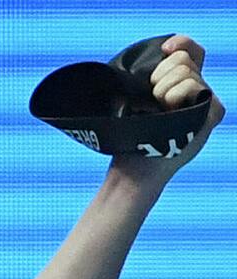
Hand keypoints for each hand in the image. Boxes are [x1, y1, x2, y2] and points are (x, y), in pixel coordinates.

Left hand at [112, 34, 221, 183]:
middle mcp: (197, 90)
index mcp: (181, 84)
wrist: (134, 168)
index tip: (164, 48)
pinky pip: (193, 87)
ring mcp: (206, 101)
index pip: (190, 50)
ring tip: (159, 111)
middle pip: (183, 59)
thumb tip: (153, 57)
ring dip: (163, 90)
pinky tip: (172, 112)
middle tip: (151, 101)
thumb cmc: (132, 136)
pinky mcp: (213, 113)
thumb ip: (148, 79)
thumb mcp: (136, 102)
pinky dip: (175, 96)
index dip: (180, 43)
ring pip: (187, 72)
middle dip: (160, 76)